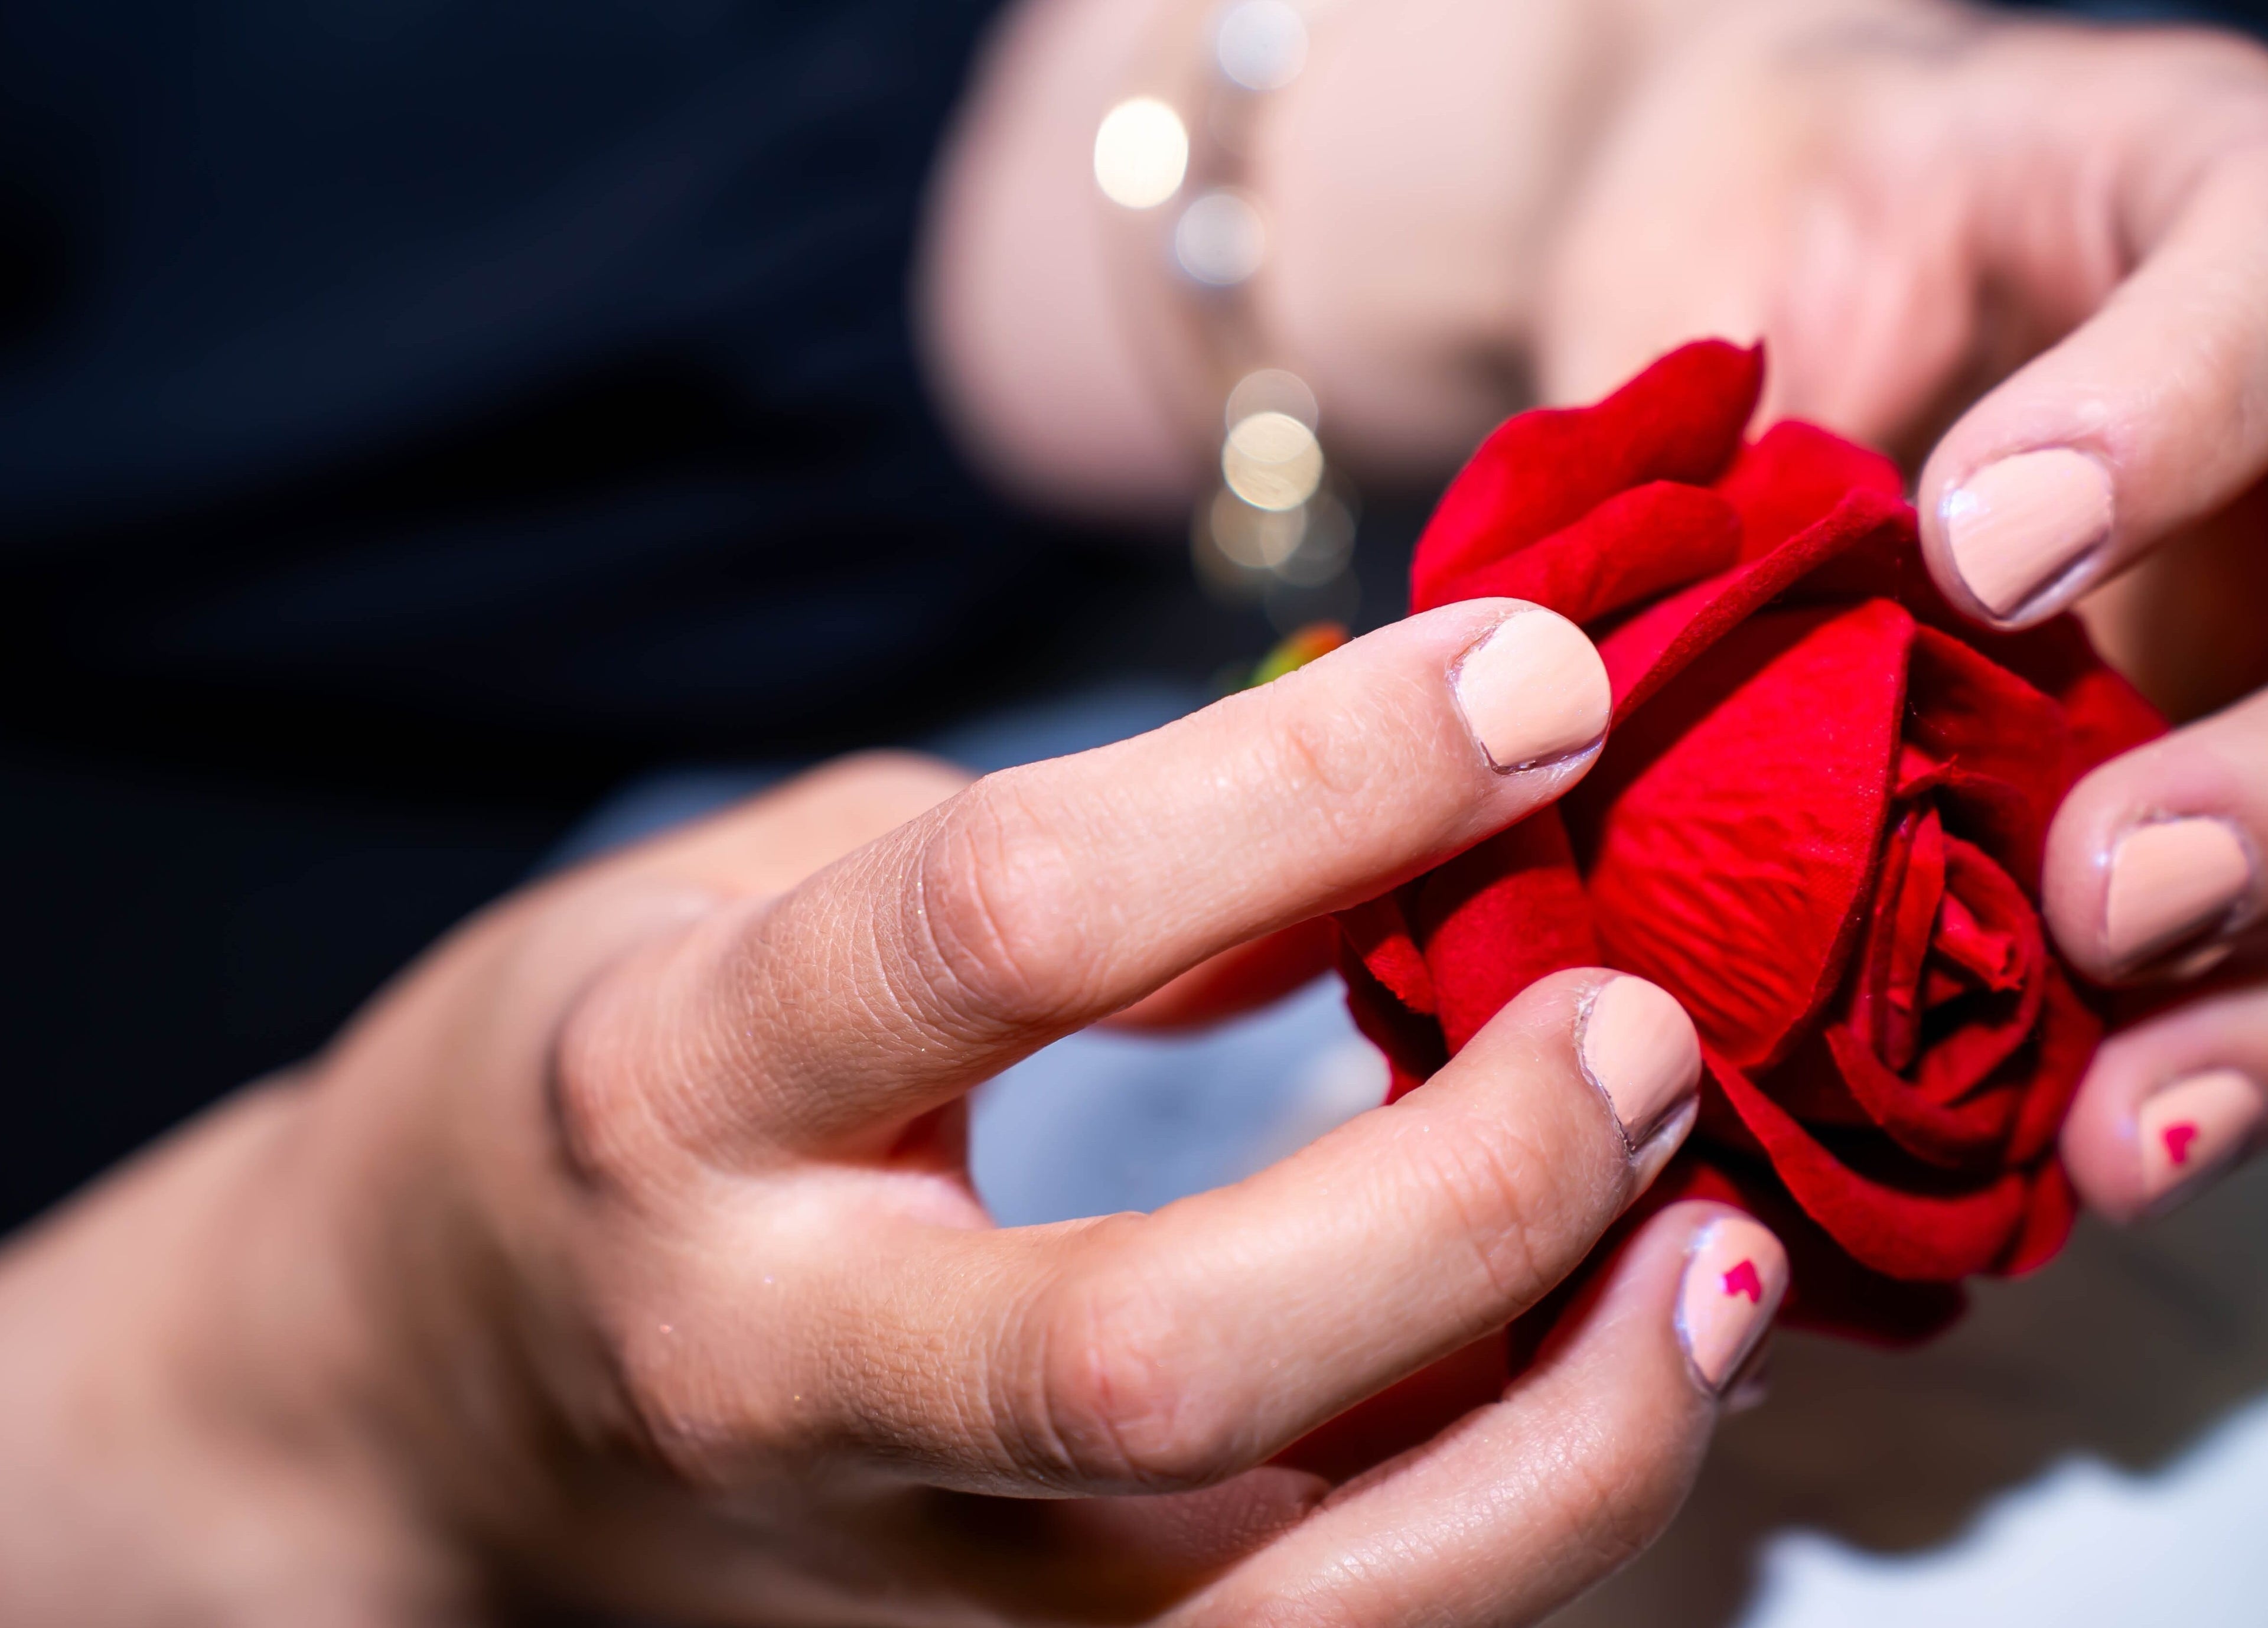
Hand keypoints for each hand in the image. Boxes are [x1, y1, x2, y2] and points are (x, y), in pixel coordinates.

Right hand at [0, 604, 1783, 1624]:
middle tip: (1640, 1024)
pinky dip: (1515, 1523)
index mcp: (675, 1096)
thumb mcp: (761, 890)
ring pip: (1286, 1608)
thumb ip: (1058, 867)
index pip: (1008, 926)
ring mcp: (896, 1591)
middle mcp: (774, 1372)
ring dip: (1567, 1434)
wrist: (420, 1396)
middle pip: (1158, 1349)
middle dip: (1471, 1184)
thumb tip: (1393, 840)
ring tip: (1721, 1246)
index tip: (1533, 675)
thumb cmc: (603, 1087)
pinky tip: (1627, 1371)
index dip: (1309, 781)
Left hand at [1528, 0, 2267, 1224]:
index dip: (2175, 424)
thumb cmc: (1781, 232)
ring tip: (2121, 1115)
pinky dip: (2168, 1059)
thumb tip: (1597, 670)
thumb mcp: (1752, 253)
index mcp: (2223, 248)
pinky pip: (2211, 941)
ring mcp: (2237, 642)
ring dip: (2248, 991)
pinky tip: (2098, 1151)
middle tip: (2111, 892)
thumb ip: (1743, 414)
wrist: (1778, 288)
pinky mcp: (2161, 788)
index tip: (1986, 546)